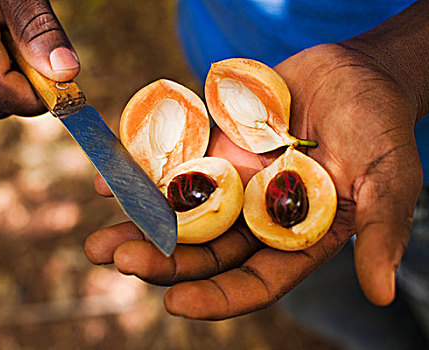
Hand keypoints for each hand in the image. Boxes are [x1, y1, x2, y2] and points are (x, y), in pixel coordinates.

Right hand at [0, 0, 78, 117]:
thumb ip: (41, 29)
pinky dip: (13, 73)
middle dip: (31, 89)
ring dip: (22, 80)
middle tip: (47, 55)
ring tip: (25, 40)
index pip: (1, 93)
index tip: (67, 81)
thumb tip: (65, 72)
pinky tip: (14, 44)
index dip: (39, 95)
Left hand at [85, 43, 421, 319]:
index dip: (216, 296)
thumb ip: (381, 230)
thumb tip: (384, 294)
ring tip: (98, 239)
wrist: (354, 73)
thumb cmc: (380, 126)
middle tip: (117, 259)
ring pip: (179, 215)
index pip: (253, 281)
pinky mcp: (214, 149)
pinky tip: (106, 183)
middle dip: (162, 260)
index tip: (175, 305)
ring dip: (139, 226)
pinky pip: (173, 167)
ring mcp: (231, 183)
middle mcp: (255, 218)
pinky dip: (142, 176)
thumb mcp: (388, 178)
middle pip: (204, 251)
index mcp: (294, 238)